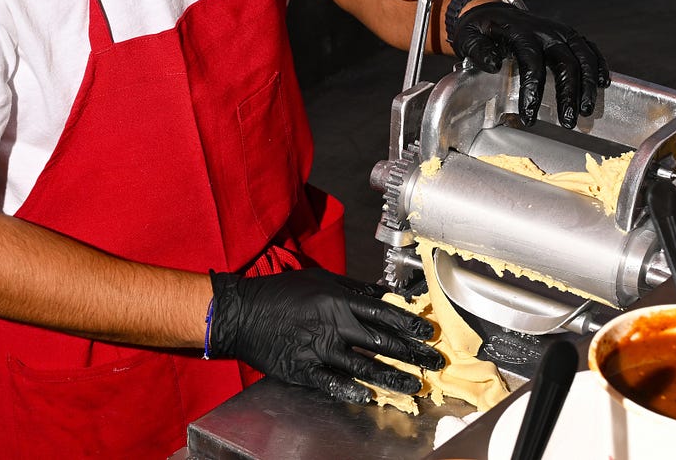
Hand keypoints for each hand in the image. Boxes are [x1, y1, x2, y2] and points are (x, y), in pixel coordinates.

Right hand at [209, 268, 443, 402]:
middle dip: (411, 353)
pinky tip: (369, 396)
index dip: (408, 324)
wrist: (243, 313)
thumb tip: (382, 294)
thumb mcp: (320, 279)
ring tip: (412, 385)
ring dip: (391, 377)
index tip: (427, 333)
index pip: (383, 312)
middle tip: (432, 362)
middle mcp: (332, 324)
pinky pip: (333, 382)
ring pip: (363, 366)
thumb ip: (353, 288)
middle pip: (380, 341)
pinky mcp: (303, 369)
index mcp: (338, 299)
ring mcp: (318, 349)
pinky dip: (352, 390)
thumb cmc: (283, 293)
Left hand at [451, 2, 609, 127]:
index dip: (533, 92)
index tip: (529, 118)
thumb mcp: (469, 37)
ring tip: (586, 111)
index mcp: (520, 32)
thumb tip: (493, 64)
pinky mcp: (569, 35)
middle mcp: (545, 30)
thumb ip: (478, 50)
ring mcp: (560, 31)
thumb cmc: (481, 30)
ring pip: (583, 57)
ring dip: (589, 85)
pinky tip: (603, 84)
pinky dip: (599, 65)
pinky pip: (589, 49)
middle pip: (566, 63)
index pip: (532, 63)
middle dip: (569, 95)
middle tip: (568, 122)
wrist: (493, 12)